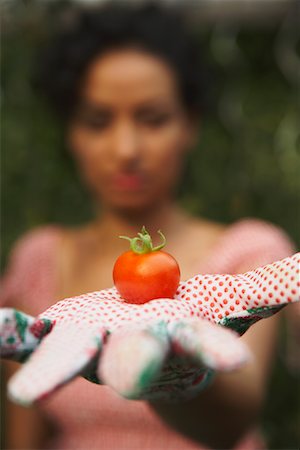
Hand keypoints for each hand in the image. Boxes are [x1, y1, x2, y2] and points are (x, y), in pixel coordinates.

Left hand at [1, 253, 298, 405]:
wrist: (150, 351)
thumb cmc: (195, 331)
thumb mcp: (233, 306)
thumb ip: (264, 290)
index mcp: (182, 341)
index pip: (203, 347)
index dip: (215, 349)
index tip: (231, 359)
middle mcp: (138, 349)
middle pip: (138, 361)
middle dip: (137, 366)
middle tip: (133, 375)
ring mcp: (98, 343)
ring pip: (76, 358)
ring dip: (53, 369)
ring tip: (29, 392)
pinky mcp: (68, 331)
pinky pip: (34, 338)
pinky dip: (13, 336)